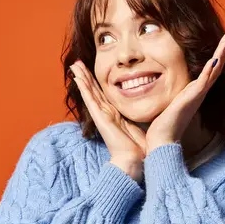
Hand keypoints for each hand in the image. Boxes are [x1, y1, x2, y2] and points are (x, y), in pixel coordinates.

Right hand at [70, 61, 145, 181]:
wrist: (135, 160)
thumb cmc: (141, 146)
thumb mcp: (141, 125)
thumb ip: (141, 115)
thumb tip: (150, 107)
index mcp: (115, 114)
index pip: (103, 94)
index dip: (96, 82)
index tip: (91, 70)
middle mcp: (106, 114)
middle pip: (93, 91)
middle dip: (86, 76)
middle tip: (77, 63)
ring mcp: (102, 115)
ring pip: (89, 92)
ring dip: (82, 78)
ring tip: (74, 66)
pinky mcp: (100, 118)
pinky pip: (90, 100)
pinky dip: (84, 88)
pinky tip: (77, 78)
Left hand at [145, 31, 224, 152]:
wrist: (162, 140)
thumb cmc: (163, 124)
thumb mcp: (170, 102)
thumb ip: (173, 93)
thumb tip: (166, 85)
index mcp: (194, 91)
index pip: (209, 69)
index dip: (217, 54)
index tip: (223, 40)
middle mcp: (199, 92)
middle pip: (216, 67)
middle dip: (224, 50)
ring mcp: (197, 95)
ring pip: (213, 71)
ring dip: (221, 55)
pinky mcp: (192, 99)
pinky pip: (202, 82)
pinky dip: (209, 71)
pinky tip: (214, 59)